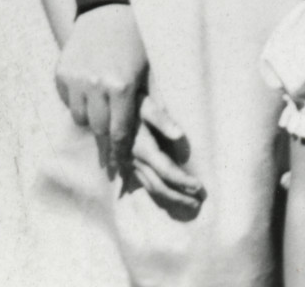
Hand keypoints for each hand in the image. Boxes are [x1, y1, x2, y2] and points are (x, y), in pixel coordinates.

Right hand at [55, 4, 146, 177]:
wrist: (108, 10)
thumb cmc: (136, 42)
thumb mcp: (149, 72)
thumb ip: (153, 106)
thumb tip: (175, 136)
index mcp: (121, 86)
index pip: (119, 131)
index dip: (121, 150)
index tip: (121, 163)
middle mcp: (95, 85)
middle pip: (97, 129)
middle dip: (106, 136)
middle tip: (111, 144)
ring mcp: (75, 79)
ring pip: (79, 118)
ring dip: (90, 118)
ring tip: (101, 110)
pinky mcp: (61, 73)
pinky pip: (67, 100)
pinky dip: (77, 101)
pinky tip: (88, 91)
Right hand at [123, 95, 205, 220]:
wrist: (104, 104)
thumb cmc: (130, 100)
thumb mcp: (146, 104)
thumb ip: (162, 119)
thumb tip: (180, 134)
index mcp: (142, 147)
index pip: (166, 170)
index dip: (183, 181)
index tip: (200, 187)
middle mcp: (134, 160)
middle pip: (158, 185)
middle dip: (179, 197)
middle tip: (198, 204)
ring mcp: (128, 163)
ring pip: (149, 186)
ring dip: (169, 197)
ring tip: (188, 202)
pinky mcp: (125, 162)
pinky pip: (141, 182)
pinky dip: (156, 190)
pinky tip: (167, 195)